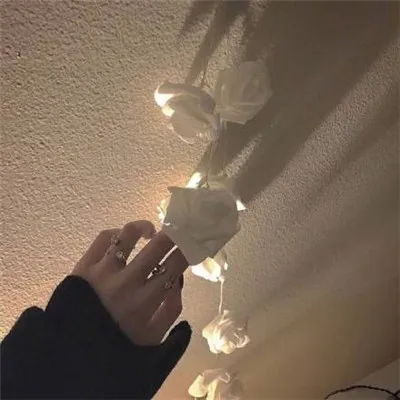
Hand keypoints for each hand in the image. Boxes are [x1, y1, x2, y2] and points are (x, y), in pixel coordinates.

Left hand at [72, 220, 188, 345]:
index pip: (175, 264)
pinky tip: (124, 239)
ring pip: (128, 234)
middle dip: (173, 234)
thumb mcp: (154, 338)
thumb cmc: (117, 347)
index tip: (191, 245)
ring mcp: (103, 271)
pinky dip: (117, 233)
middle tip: (177, 232)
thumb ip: (172, 309)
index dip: (187, 250)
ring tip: (150, 232)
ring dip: (144, 228)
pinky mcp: (83, 266)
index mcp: (146, 301)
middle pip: (158, 244)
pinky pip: (103, 238)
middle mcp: (127, 281)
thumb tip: (178, 279)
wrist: (70, 356)